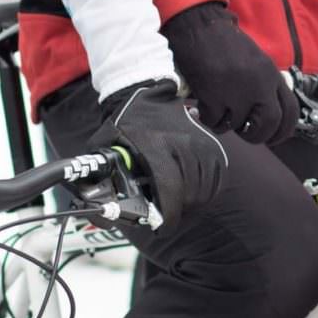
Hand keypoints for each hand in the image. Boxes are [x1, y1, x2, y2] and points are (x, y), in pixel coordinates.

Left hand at [85, 80, 226, 228]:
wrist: (144, 90)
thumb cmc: (123, 124)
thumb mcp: (103, 147)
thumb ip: (101, 180)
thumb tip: (102, 214)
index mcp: (155, 145)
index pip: (169, 187)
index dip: (169, 214)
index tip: (162, 228)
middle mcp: (182, 143)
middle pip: (189, 192)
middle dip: (178, 212)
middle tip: (166, 219)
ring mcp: (201, 142)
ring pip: (205, 188)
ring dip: (192, 203)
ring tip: (177, 205)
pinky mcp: (212, 144)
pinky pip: (216, 178)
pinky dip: (206, 191)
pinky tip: (191, 193)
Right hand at [161, 1, 296, 143]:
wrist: (200, 27)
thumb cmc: (225, 43)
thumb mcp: (256, 62)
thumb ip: (264, 87)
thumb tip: (264, 116)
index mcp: (271, 75)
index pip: (290, 111)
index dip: (283, 131)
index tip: (273, 138)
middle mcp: (259, 85)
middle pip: (269, 125)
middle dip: (256, 135)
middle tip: (245, 132)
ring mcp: (237, 91)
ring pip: (237, 125)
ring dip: (226, 123)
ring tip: (218, 109)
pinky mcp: (214, 95)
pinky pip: (214, 121)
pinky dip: (208, 118)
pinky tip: (205, 105)